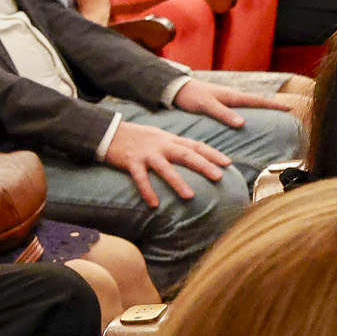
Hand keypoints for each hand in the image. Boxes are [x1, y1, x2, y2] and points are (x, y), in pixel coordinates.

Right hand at [102, 119, 229, 207]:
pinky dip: (147, 191)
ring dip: (178, 182)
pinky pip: (140, 178)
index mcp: (169, 139)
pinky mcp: (130, 161)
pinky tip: (154, 204)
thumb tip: (193, 155)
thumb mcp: (158, 136)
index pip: (195, 145)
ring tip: (190, 196)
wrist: (108, 131)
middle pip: (185, 154)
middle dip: (203, 165)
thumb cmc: (135, 137)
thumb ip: (174, 145)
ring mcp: (146, 154)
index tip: (228, 163)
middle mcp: (161, 146)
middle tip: (219, 177)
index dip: (212, 153)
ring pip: (165, 168)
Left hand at [170, 78, 294, 129]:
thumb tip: (242, 123)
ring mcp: (227, 99)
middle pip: (257, 102)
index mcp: (232, 96)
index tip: (291, 108)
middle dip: (273, 107)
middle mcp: (232, 96)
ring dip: (262, 109)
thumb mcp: (206, 105)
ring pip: (249, 104)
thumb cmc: (191, 96)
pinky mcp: (220, 102)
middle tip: (288, 114)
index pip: (258, 101)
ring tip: (274, 117)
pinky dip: (249, 111)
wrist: (176, 89)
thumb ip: (223, 113)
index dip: (274, 105)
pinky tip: (250, 118)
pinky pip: (240, 107)